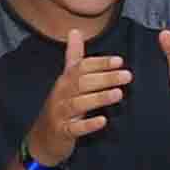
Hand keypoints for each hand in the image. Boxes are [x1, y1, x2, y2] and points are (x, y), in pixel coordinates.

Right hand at [24, 30, 130, 166]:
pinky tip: (103, 121)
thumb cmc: (60, 106)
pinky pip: (75, 128)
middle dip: (105, 78)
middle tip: (127, 75)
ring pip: (78, 103)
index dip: (99, 63)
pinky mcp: (62, 132)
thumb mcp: (66, 81)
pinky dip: (88, 124)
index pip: (81, 67)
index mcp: (65, 81)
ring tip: (119, 94)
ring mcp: (60, 113)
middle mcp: (61, 94)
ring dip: (99, 98)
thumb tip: (75, 30)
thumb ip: (74, 57)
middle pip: (82, 83)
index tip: (119, 60)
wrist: (42, 139)